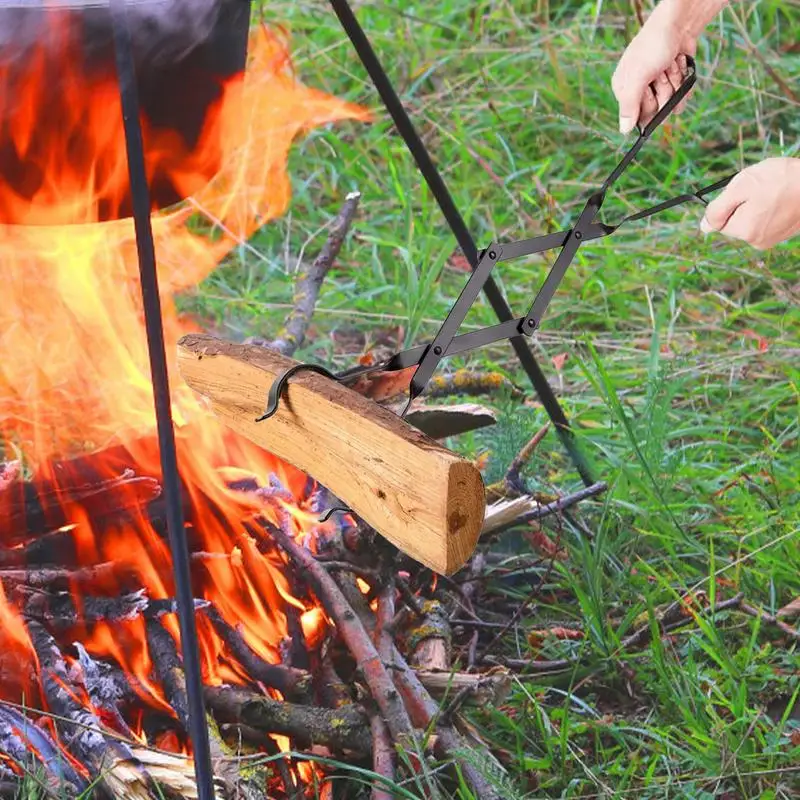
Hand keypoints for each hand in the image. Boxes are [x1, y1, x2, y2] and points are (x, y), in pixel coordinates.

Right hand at [611, 0, 725, 133]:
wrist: (679, 23)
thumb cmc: (653, 45)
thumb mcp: (637, 76)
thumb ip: (629, 104)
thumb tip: (623, 130)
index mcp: (624, 89)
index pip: (636, 117)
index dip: (647, 106)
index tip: (649, 89)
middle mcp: (640, 90)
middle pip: (656, 111)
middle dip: (664, 92)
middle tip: (661, 74)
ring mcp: (658, 86)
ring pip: (672, 103)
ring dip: (676, 83)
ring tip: (670, 66)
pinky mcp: (673, 82)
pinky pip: (682, 95)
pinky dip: (685, 81)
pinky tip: (679, 66)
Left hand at [701, 158, 799, 249]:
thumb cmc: (781, 179)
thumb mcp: (741, 186)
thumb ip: (718, 209)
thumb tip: (703, 227)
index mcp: (743, 231)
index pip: (719, 220)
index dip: (728, 202)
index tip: (744, 191)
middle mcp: (756, 240)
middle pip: (735, 221)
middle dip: (743, 203)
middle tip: (761, 189)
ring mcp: (772, 239)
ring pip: (751, 219)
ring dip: (757, 205)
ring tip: (775, 192)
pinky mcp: (784, 233)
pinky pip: (766, 220)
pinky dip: (770, 208)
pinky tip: (782, 197)